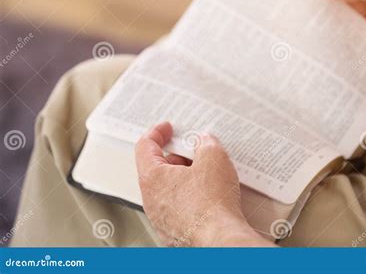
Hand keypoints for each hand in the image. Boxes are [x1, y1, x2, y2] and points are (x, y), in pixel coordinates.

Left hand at [135, 122, 271, 246]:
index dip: (157, 133)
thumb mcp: (213, 157)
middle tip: (195, 149)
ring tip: (206, 171)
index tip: (167, 128)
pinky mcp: (175, 230)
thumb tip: (206, 142)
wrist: (220, 237)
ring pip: (168, 189)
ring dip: (183, 177)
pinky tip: (208, 193)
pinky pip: (177, 206)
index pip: (145, 147)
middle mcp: (152, 199)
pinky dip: (188, 196)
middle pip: (157, 168)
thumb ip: (206, 143)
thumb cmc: (212, 204)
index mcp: (152, 178)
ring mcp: (162, 217)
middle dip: (177, 155)